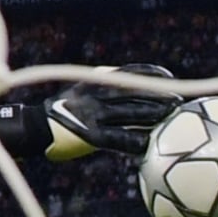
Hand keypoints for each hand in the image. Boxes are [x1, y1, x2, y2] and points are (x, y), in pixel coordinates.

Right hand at [0, 64, 180, 160]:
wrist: (37, 127)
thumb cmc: (66, 110)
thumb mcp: (83, 89)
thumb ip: (105, 85)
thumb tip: (137, 84)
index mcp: (95, 81)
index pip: (129, 72)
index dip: (153, 74)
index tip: (170, 79)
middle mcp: (95, 94)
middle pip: (135, 92)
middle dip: (160, 96)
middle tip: (180, 101)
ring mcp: (93, 115)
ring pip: (132, 113)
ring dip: (155, 116)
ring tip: (172, 118)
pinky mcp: (91, 136)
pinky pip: (120, 138)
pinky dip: (138, 141)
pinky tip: (151, 144)